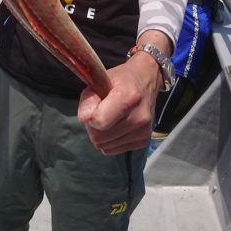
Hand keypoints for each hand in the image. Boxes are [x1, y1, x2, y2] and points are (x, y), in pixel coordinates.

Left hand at [78, 32, 169, 154]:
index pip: (100, 121)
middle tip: (100, 111)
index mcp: (129, 96)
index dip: (91, 116)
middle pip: (100, 137)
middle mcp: (139, 116)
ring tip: (110, 117)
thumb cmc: (120, 80)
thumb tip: (84, 119)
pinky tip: (117, 125)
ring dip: (101, 134)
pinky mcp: (144, 140)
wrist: (146, 81)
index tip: (95, 106)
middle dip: (94, 127)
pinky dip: (110, 140)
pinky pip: (113, 150)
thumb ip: (88, 99)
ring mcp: (144, 131)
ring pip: (105, 146)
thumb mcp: (100, 80)